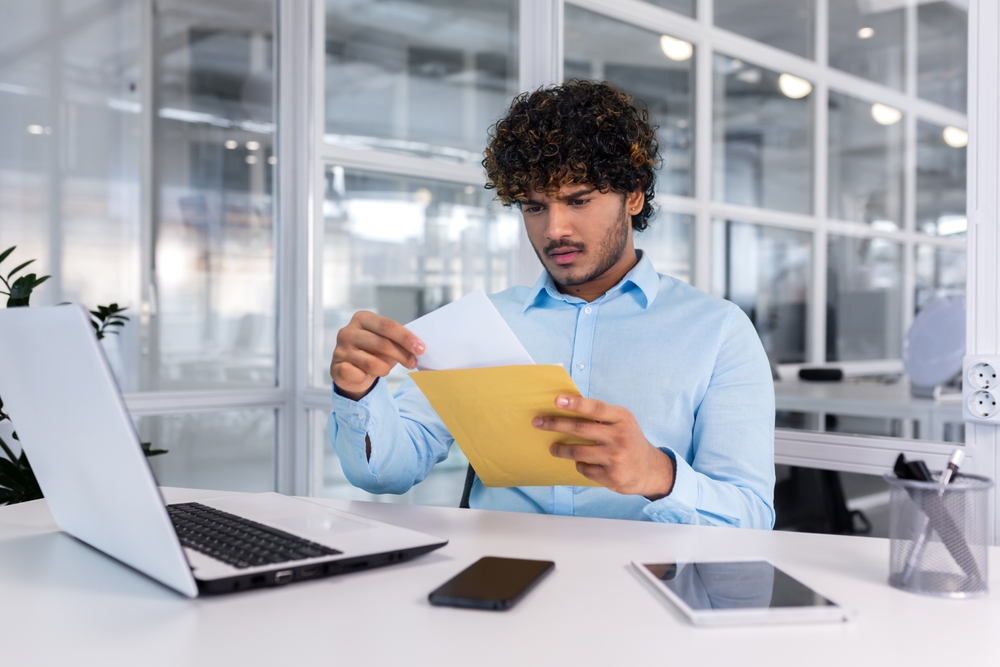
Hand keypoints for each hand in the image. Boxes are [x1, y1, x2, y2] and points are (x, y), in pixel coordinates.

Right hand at [330, 311, 424, 400]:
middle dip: (402, 355)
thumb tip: (419, 348)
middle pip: (382, 343)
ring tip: (384, 370)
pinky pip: (358, 376)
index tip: (421, 349)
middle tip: (413, 363)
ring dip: (384, 369)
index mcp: (362, 318)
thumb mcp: (387, 343)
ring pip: (372, 363)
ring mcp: (340, 349)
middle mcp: (348, 331)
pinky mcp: (335, 367)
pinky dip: (366, 378)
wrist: (352, 372)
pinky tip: (365, 376)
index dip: (406, 338)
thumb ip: (399, 341)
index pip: (387, 325)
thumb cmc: (373, 353)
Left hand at [532, 395, 674, 499]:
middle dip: (555, 424)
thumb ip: (602, 416)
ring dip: (561, 449)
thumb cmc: (629, 440)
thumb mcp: (622, 422)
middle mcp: (620, 437)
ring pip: (578, 452)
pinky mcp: (612, 476)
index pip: (596, 408)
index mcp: (622, 418)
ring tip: (553, 448)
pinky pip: (584, 468)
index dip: (576, 403)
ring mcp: (616, 457)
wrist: (650, 470)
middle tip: (538, 422)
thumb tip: (567, 406)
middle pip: (581, 429)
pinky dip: (579, 465)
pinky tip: (581, 463)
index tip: (557, 400)